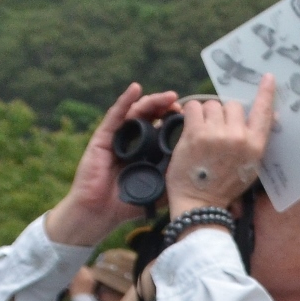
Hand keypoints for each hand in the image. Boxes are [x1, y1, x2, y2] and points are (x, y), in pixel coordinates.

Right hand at [45, 84, 180, 246]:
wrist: (101, 212)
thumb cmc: (128, 204)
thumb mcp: (160, 189)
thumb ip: (175, 176)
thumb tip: (198, 165)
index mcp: (148, 151)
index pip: (163, 128)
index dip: (176, 120)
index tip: (192, 117)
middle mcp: (134, 140)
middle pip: (152, 116)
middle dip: (167, 107)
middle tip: (181, 104)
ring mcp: (118, 137)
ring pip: (137, 111)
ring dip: (153, 101)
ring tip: (168, 97)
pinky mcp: (103, 137)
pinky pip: (115, 114)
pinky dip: (125, 100)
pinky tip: (135, 88)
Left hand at [164, 77, 274, 213]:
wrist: (200, 203)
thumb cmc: (225, 185)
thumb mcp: (251, 165)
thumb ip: (256, 140)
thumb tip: (271, 115)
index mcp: (255, 145)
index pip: (264, 112)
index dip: (266, 93)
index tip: (269, 77)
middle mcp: (238, 137)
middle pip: (233, 105)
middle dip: (224, 113)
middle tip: (216, 130)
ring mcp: (217, 135)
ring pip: (212, 105)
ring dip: (206, 114)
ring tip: (202, 133)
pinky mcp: (195, 134)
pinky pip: (194, 108)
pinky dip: (191, 114)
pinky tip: (190, 128)